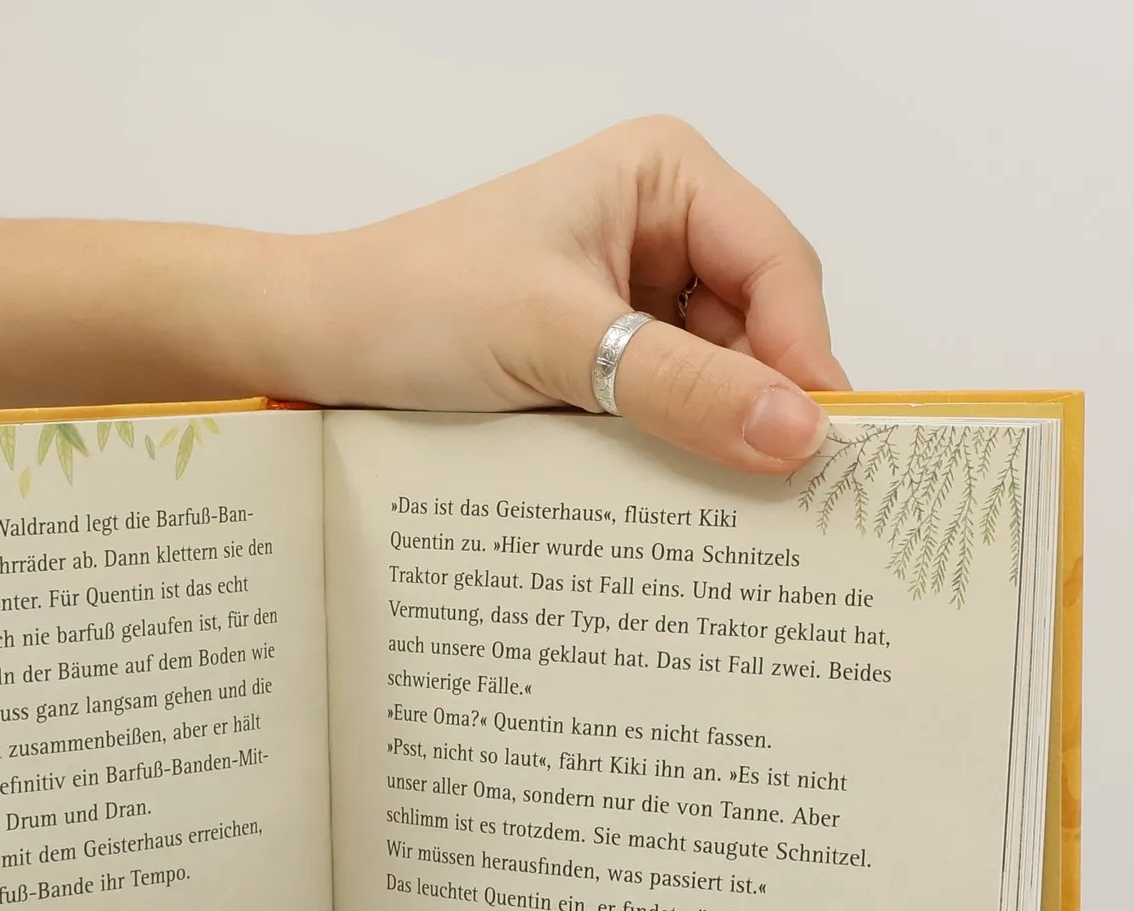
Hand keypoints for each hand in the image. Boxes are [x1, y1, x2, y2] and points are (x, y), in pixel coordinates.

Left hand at [294, 117, 847, 473]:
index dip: (805, 357)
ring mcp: (631, 300)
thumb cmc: (414, 304)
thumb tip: (796, 433)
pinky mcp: (600, 362)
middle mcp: (659, 229)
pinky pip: (666, 410)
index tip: (817, 447)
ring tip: (722, 509)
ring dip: (715, 438)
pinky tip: (670, 499)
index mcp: (664, 177)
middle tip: (781, 498)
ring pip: (717, 379)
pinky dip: (672, 453)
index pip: (780, 267)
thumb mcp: (558, 342)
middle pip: (760, 327)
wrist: (316, 345)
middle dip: (762, 405)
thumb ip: (680, 388)